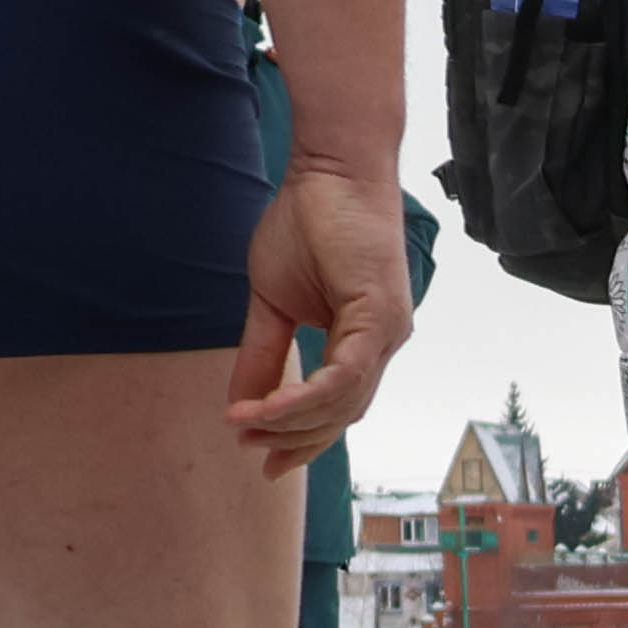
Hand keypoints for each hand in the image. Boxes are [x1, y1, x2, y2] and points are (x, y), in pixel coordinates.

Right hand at [230, 162, 407, 464]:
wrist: (329, 171)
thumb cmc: (307, 225)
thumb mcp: (273, 302)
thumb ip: (263, 354)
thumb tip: (240, 401)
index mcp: (362, 341)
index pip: (337, 405)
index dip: (301, 436)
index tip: (262, 456)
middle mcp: (383, 342)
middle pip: (344, 414)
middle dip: (296, 440)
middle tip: (252, 452)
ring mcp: (387, 330)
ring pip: (345, 400)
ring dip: (293, 421)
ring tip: (247, 426)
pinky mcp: (380, 314)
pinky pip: (347, 372)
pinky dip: (309, 396)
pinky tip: (271, 407)